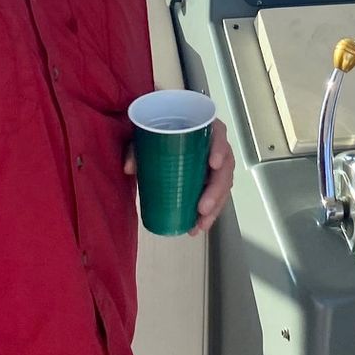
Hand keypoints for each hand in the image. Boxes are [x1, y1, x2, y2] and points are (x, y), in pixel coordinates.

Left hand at [123, 120, 234, 235]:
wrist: (160, 135)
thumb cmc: (157, 131)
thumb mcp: (145, 136)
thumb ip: (137, 148)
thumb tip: (129, 168)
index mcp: (203, 127)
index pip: (218, 133)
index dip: (219, 148)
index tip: (213, 164)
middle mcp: (214, 145)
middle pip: (225, 165)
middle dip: (216, 190)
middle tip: (202, 208)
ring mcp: (214, 164)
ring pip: (223, 184)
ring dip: (215, 207)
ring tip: (199, 225)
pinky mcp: (210, 179)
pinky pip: (217, 196)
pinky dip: (210, 213)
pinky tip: (198, 227)